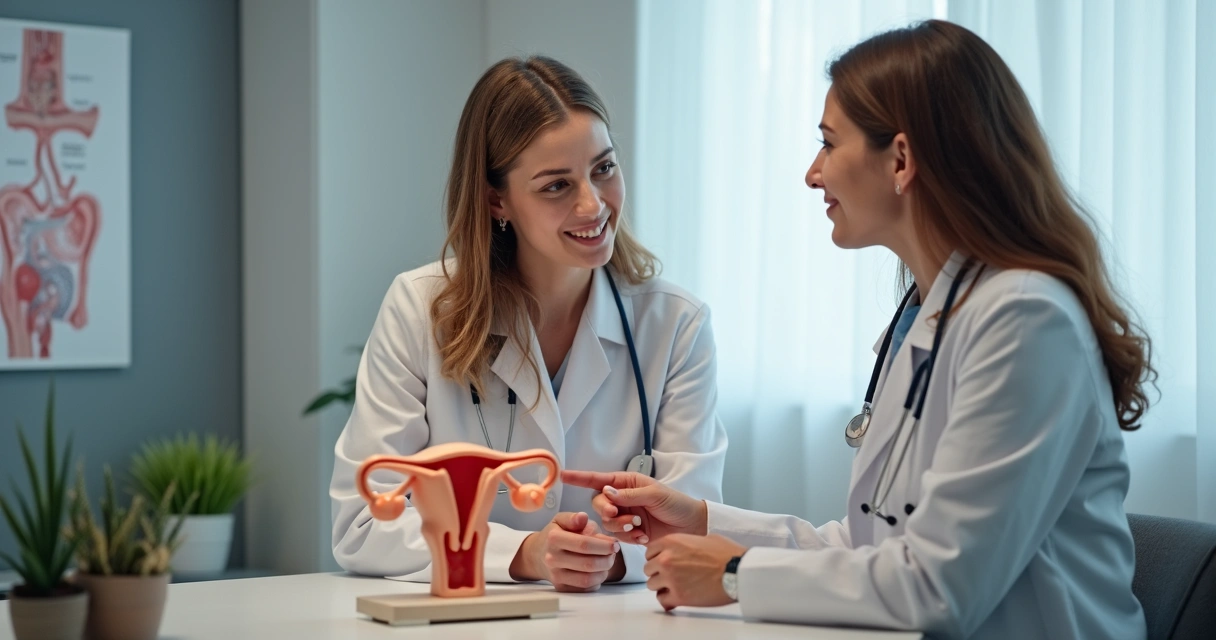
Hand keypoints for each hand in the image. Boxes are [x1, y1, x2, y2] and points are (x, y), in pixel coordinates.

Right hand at [510, 511, 624, 590]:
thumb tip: (583, 518)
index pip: (584, 544)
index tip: (615, 544)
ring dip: (604, 571)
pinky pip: (585, 588)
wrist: (537, 555)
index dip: (604, 545)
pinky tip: (598, 570)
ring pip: (587, 579)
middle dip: (607, 559)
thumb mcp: (561, 520)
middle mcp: (552, 558)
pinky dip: (597, 581)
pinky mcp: (560, 587)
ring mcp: (556, 575)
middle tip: (613, 553)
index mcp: (554, 538)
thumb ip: (573, 517)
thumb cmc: (554, 535)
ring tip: (607, 561)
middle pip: (588, 563)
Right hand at [561, 470, 707, 544]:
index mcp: (627, 482)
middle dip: (606, 510)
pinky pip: (617, 536)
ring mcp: (625, 516)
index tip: (563, 475)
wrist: (691, 526)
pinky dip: (628, 538)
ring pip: (606, 522)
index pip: (599, 479)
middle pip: (599, 503)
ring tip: (638, 528)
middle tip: (619, 515)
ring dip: (619, 526)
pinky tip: (643, 537)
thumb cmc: (677, 504)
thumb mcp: (654, 494)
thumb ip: (630, 494)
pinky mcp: (629, 533)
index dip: (580, 478)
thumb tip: (607, 492)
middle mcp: (623, 498)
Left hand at [644, 534, 747, 610]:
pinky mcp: (678, 596)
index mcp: (672, 542)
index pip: (649, 551)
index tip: (662, 562)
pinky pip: (662, 600)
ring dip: (662, 586)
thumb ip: (686, 543)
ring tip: (675, 586)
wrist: (738, 572)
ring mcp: (670, 578)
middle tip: (670, 575)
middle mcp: (666, 559)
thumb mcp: (704, 538)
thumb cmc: (727, 554)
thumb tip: (685, 549)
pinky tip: (677, 597)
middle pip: (648, 568)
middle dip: (658, 572)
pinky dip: (668, 600)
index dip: (657, 557)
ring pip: (652, 585)